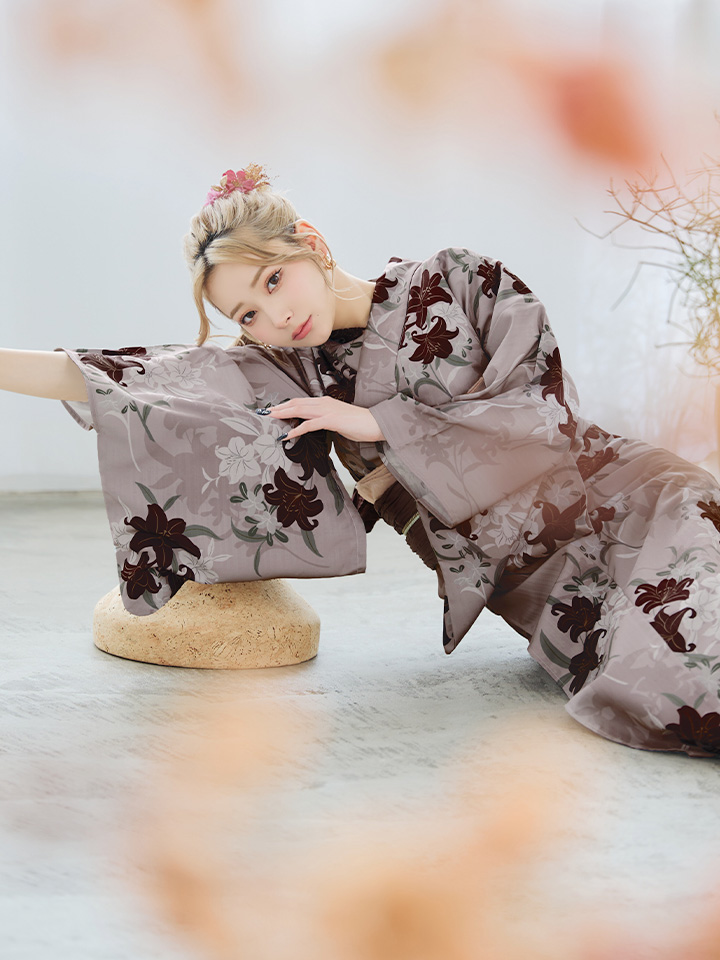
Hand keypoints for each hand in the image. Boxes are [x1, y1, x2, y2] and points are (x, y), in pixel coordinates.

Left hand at [269, 396, 385, 442]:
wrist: (375, 423)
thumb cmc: (358, 424)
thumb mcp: (338, 420)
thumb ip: (324, 420)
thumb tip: (313, 425)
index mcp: (324, 402)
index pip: (300, 402)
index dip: (285, 405)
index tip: (272, 410)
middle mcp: (323, 403)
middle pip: (295, 403)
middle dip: (279, 408)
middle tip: (264, 413)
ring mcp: (327, 410)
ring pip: (299, 410)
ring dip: (283, 414)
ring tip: (270, 419)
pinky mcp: (331, 420)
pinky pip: (309, 424)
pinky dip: (296, 429)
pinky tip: (287, 435)